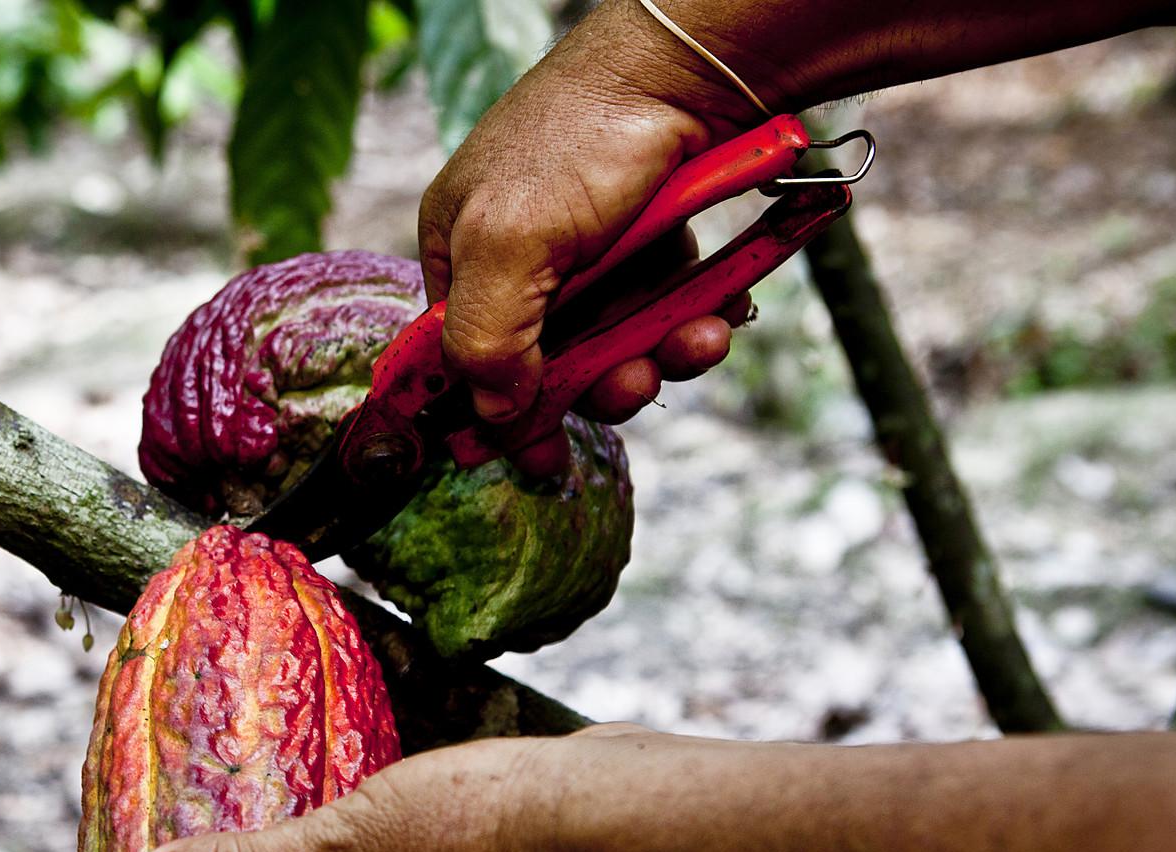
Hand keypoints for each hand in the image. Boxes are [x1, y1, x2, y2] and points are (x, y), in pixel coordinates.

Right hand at [417, 3, 771, 426]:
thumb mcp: (509, 243)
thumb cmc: (583, 138)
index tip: (531, 460)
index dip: (492, 414)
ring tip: (691, 344)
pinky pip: (664, 317)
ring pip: (615, 348)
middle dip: (596, 386)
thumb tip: (491, 416)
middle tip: (629, 389)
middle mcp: (522, 261)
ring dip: (654, 360)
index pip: (459, 359)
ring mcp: (589, 258)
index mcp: (461, 254)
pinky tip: (716, 316)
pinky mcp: (652, 250)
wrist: (690, 68)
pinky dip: (691, 326)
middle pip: (547, 366)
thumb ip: (486, 338)